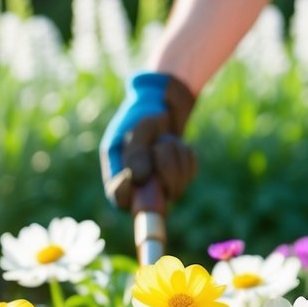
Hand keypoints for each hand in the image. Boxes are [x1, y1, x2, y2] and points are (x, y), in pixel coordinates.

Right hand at [99, 72, 197, 208]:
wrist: (158, 108)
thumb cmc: (140, 118)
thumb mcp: (135, 130)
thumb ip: (136, 153)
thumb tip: (139, 179)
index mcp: (118, 177)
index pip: (119, 196)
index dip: (127, 191)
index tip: (134, 175)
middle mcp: (139, 188)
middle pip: (154, 197)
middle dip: (162, 166)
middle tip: (158, 145)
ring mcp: (161, 187)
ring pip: (177, 185)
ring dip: (174, 155)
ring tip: (165, 140)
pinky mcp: (181, 179)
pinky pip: (189, 172)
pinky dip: (184, 153)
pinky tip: (175, 143)